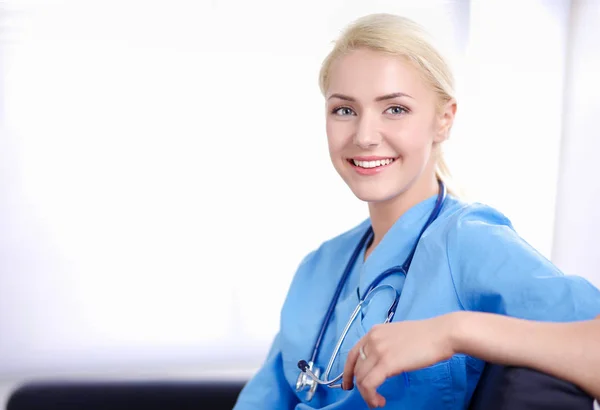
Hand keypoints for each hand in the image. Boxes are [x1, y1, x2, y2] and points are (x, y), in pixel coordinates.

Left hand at [342, 313, 459, 407]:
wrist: (441, 334)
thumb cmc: (426, 337)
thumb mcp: (398, 336)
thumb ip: (385, 346)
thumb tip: (381, 363)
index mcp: (374, 332)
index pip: (352, 354)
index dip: (347, 372)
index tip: (349, 384)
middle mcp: (372, 339)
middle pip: (356, 369)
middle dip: (360, 387)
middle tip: (370, 398)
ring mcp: (378, 350)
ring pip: (361, 379)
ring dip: (367, 395)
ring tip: (377, 402)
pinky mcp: (387, 363)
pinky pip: (369, 384)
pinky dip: (370, 397)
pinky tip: (379, 401)